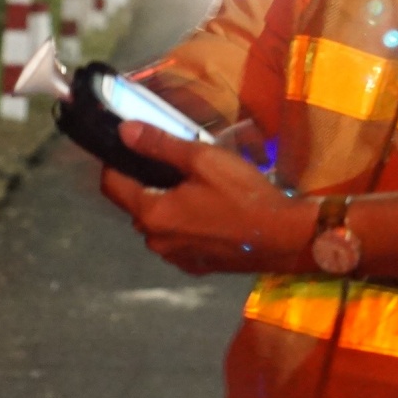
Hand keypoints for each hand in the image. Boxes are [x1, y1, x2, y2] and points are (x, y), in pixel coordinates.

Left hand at [99, 122, 318, 274]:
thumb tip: (124, 131)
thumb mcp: (204, 160)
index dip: (115, 163)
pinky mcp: (197, 266)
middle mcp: (156, 241)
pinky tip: (210, 213)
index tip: (132, 147)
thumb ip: (161, 145)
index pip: (112, 186)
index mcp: (152, 213)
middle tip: (177, 164)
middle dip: (147, 183)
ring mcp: (176, 257)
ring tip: (197, 187)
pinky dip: (184, 225)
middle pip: (136, 205)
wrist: (284, 238)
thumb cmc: (243, 195)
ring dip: (167, 205)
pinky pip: (178, 240)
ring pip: (158, 224)